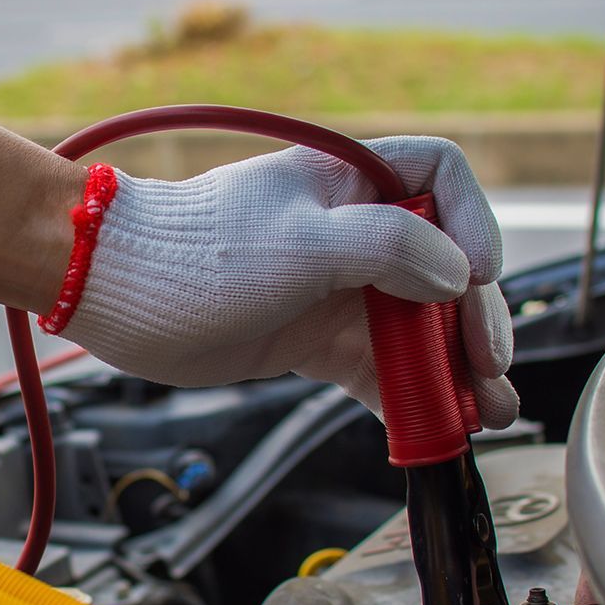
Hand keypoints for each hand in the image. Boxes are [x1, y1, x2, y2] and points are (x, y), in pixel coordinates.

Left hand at [55, 137, 518, 428]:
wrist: (114, 293)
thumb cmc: (195, 252)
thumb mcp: (301, 242)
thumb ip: (388, 247)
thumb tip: (458, 274)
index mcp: (351, 182)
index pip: (442, 179)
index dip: (473, 223)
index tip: (477, 277)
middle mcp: (352, 230)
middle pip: (445, 267)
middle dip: (474, 321)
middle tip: (490, 372)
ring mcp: (335, 288)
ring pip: (417, 326)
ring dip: (453, 369)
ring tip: (486, 413)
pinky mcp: (313, 338)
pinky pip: (378, 367)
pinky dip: (408, 395)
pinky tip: (435, 425)